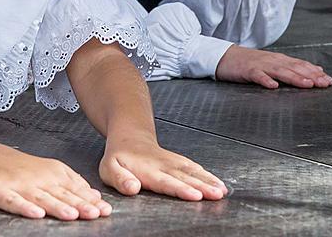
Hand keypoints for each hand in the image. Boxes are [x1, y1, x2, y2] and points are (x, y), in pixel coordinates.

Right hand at [0, 148, 111, 219]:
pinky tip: (36, 215)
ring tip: (71, 215)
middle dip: (79, 204)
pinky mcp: (0, 192)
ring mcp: (20, 186)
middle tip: (95, 213)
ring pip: (41, 198)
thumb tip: (96, 197)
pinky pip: (13, 201)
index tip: (105, 210)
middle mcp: (39, 179)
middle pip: (61, 194)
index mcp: (53, 174)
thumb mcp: (51, 171)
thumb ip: (73, 184)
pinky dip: (24, 208)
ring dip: (57, 207)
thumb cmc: (22, 169)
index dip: (90, 200)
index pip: (75, 189)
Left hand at [100, 133, 226, 200]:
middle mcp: (163, 165)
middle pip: (185, 177)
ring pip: (193, 171)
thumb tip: (133, 188)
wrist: (130, 137)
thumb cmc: (119, 157)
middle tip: (216, 194)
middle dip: (202, 186)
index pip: (166, 181)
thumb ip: (120, 179)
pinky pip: (195, 167)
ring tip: (222, 191)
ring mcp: (173, 162)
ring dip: (208, 181)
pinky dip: (208, 175)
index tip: (195, 195)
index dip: (181, 189)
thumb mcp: (109, 169)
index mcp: (147, 170)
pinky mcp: (179, 161)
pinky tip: (218, 184)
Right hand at [215, 45, 331, 88]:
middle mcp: (272, 60)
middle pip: (294, 67)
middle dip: (310, 75)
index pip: (301, 65)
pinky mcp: (247, 70)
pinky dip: (265, 80)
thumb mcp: (273, 63)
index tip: (328, 81)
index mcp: (279, 60)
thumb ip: (293, 67)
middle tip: (324, 83)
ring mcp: (260, 65)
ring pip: (279, 71)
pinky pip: (257, 75)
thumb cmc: (249, 62)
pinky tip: (273, 86)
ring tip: (306, 84)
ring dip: (294, 77)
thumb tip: (315, 69)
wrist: (225, 57)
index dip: (315, 72)